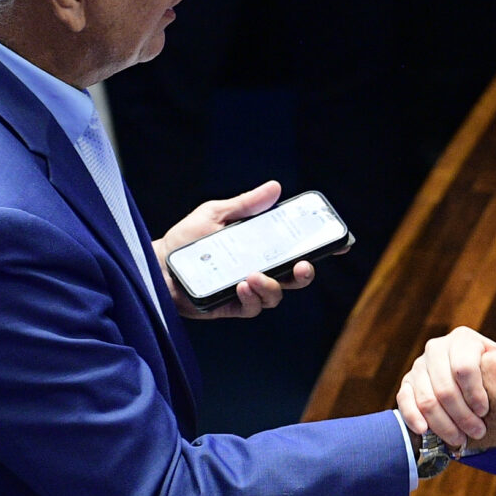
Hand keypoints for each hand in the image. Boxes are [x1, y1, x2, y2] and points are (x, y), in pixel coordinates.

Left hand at [153, 180, 313, 319]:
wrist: (157, 265)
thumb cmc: (186, 240)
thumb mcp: (215, 214)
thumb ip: (245, 204)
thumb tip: (275, 187)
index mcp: (262, 248)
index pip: (298, 248)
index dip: (322, 247)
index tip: (339, 242)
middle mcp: (261, 270)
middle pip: (296, 277)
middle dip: (306, 273)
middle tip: (304, 265)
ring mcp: (248, 291)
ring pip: (276, 295)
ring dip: (272, 287)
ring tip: (254, 276)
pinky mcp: (233, 307)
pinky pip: (252, 308)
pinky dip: (252, 297)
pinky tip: (243, 284)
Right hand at [397, 325, 495, 448]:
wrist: (469, 385)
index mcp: (463, 340)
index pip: (464, 367)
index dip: (475, 392)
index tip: (486, 411)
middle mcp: (437, 349)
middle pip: (443, 387)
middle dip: (461, 415)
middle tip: (477, 432)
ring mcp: (419, 367)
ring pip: (425, 398)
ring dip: (443, 424)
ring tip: (461, 439)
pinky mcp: (407, 384)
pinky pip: (404, 400)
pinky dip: (414, 417)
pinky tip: (426, 431)